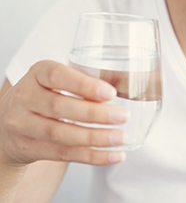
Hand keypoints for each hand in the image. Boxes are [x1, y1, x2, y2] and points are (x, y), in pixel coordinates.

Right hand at [0, 61, 128, 166]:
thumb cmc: (49, 92)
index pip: (57, 76)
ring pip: (60, 134)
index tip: (111, 93)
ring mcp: (22, 124)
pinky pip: (62, 154)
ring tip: (120, 137)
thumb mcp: (62, 79)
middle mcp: (25, 96)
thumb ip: (91, 79)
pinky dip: (91, 156)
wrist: (12, 119)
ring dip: (95, 138)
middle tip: (123, 116)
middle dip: (95, 114)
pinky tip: (112, 155)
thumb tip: (128, 82)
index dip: (84, 85)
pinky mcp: (27, 148)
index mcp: (38, 72)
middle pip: (60, 107)